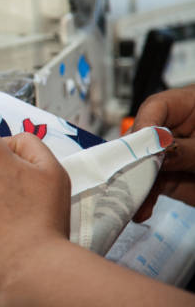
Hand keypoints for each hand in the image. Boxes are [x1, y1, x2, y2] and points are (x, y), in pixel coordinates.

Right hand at [132, 84, 194, 221]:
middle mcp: (177, 130)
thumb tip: (157, 149)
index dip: (144, 126)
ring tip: (133, 199)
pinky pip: (152, 186)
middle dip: (134, 159)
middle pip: (144, 139)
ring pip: (144, 166)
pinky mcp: (173, 179)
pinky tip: (142, 208)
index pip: (157, 108)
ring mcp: (174, 156)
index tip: (135, 146)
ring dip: (135, 184)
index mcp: (190, 106)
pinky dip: (145, 198)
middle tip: (127, 175)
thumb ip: (188, 150)